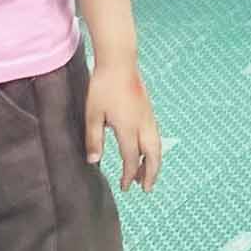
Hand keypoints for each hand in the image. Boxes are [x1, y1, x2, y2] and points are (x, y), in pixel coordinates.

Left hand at [86, 61, 163, 189]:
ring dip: (154, 162)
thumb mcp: (93, 114)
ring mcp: (148, 116)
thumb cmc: (103, 87)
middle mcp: (143, 124)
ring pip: (157, 146)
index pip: (132, 159)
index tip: (125, 187)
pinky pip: (156, 136)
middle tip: (147, 188)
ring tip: (148, 174)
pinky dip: (154, 149)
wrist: (119, 62)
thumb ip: (94, 139)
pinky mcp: (149, 110)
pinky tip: (147, 151)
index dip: (129, 175)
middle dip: (151, 174)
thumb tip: (94, 161)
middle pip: (153, 156)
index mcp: (128, 128)